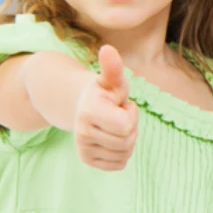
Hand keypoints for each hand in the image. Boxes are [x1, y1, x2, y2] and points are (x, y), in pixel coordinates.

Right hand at [73, 45, 138, 171]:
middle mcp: (82, 133)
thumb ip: (113, 67)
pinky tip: (113, 137)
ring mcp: (83, 149)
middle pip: (127, 141)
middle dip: (131, 126)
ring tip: (115, 125)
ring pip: (125, 153)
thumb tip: (108, 49)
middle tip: (120, 114)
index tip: (122, 104)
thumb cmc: (105, 91)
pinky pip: (119, 164)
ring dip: (128, 139)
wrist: (84, 106)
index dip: (131, 113)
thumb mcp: (112, 79)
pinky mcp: (87, 160)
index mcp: (89, 112)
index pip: (126, 125)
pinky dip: (122, 153)